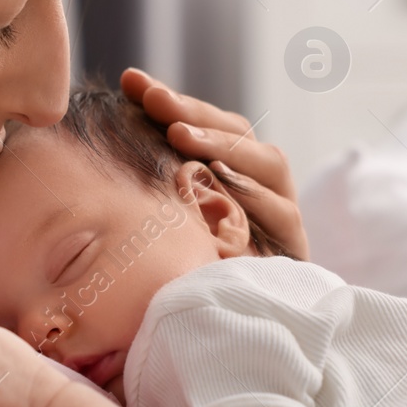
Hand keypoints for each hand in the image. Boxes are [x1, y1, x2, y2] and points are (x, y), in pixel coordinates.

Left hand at [121, 68, 309, 260]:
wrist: (243, 325)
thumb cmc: (195, 268)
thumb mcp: (173, 219)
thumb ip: (156, 175)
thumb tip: (112, 121)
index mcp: (233, 171)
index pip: (208, 123)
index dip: (173, 100)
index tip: (132, 81)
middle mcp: (263, 185)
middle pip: (239, 134)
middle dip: (196, 113)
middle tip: (155, 101)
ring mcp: (282, 214)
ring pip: (268, 165)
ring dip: (224, 147)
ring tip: (181, 135)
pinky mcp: (294, 248)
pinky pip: (282, 215)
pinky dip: (256, 197)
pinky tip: (225, 184)